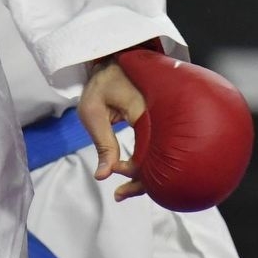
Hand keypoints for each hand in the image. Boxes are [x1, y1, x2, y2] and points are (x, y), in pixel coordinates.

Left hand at [77, 57, 150, 202]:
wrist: (116, 62)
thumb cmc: (102, 83)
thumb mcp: (93, 110)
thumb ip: (102, 143)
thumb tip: (104, 175)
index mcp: (145, 112)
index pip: (148, 153)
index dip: (133, 169)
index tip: (114, 169)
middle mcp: (162, 118)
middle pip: (161, 160)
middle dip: (142, 183)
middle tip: (119, 195)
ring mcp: (165, 121)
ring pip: (163, 157)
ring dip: (146, 177)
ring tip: (123, 192)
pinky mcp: (163, 124)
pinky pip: (160, 148)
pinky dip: (148, 163)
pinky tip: (132, 174)